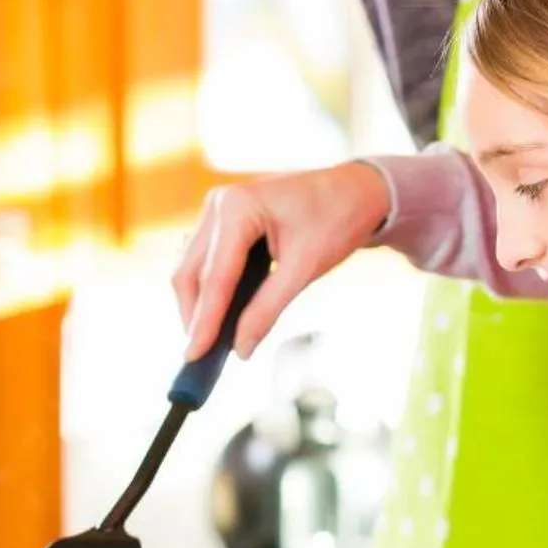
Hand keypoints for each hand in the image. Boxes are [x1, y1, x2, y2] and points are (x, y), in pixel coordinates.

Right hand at [172, 163, 389, 360]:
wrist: (356, 190)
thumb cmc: (336, 219)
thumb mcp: (304, 268)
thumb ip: (267, 309)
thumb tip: (240, 348)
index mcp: (237, 207)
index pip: (214, 276)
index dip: (203, 321)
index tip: (193, 356)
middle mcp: (219, 203)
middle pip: (191, 271)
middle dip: (195, 315)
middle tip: (201, 357)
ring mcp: (218, 208)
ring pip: (193, 267)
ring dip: (199, 304)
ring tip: (210, 341)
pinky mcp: (223, 218)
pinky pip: (206, 259)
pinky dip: (210, 289)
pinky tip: (220, 314)